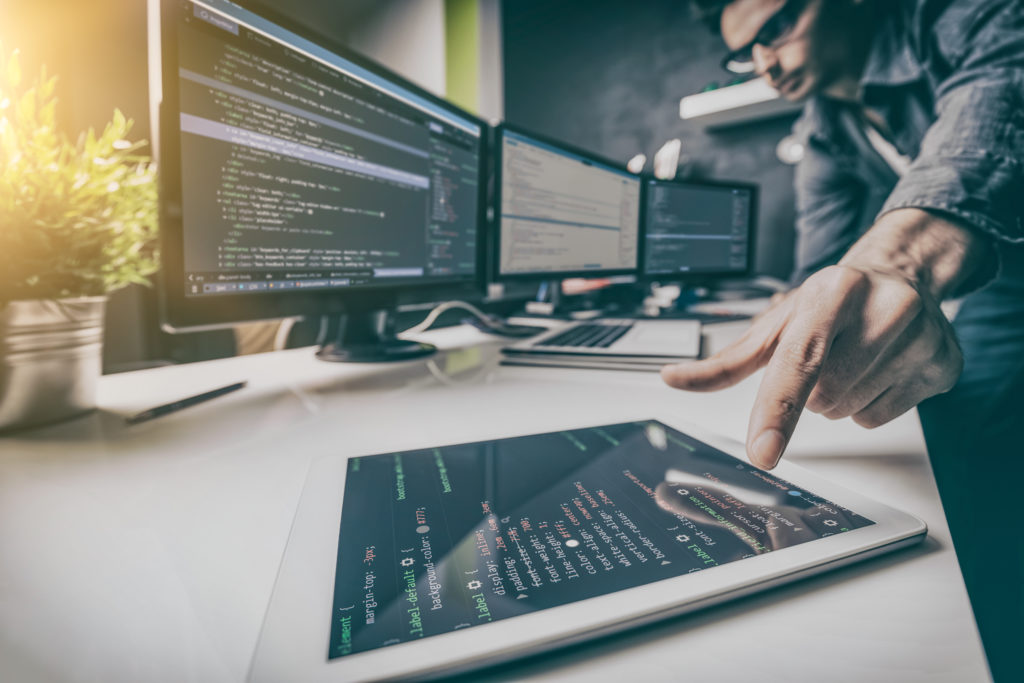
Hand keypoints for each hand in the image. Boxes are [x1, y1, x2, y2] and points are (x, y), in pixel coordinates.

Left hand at [661, 264, 962, 468]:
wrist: (903, 274)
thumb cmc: (831, 302)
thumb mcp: (777, 322)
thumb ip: (726, 361)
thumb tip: (671, 378)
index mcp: (832, 292)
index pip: (798, 363)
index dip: (776, 410)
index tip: (763, 452)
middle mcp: (883, 310)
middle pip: (821, 399)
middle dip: (812, 391)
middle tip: (826, 357)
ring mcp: (920, 338)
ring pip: (849, 413)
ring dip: (838, 399)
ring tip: (852, 360)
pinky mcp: (943, 366)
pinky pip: (881, 419)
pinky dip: (869, 405)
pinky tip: (878, 369)